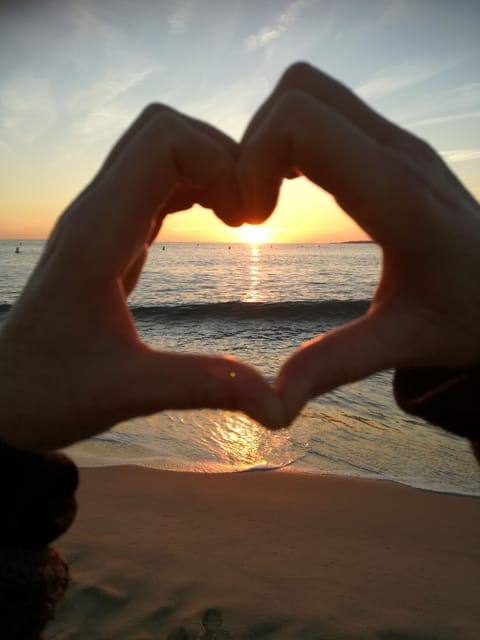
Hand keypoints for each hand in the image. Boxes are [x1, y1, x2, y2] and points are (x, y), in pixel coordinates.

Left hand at [0, 106, 283, 451]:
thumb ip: (206, 387)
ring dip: (208, 169)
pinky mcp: (108, 235)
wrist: (3, 397)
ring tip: (241, 217)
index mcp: (97, 236)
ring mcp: (99, 220)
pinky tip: (217, 223)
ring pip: (158, 151)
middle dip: (220, 155)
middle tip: (251, 213)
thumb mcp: (130, 391)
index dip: (220, 160)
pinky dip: (194, 188)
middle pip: (161, 130)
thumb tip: (279, 405)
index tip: (248, 218)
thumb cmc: (49, 393)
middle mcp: (95, 213)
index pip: (163, 142)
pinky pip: (154, 184)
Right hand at [238, 62, 479, 422]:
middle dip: (253, 144)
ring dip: (270, 137)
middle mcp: (398, 153)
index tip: (251, 221)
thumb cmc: (470, 315)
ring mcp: (398, 142)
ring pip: (308, 91)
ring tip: (265, 199)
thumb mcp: (403, 342)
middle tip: (251, 209)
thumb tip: (272, 403)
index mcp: (399, 197)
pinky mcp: (392, 146)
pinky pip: (325, 110)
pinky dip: (290, 137)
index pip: (302, 124)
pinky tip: (290, 187)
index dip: (252, 161)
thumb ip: (335, 365)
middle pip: (298, 91)